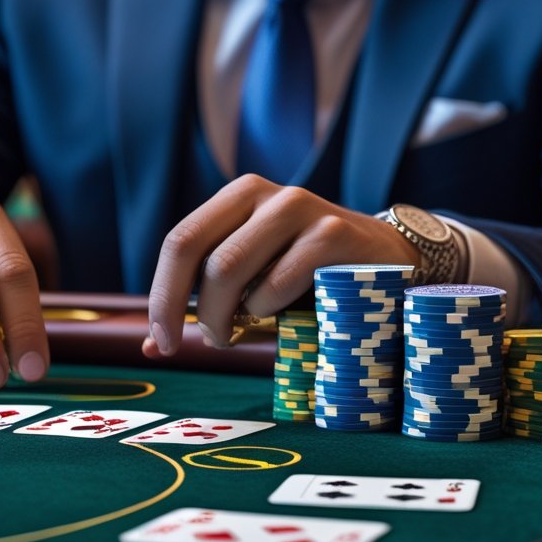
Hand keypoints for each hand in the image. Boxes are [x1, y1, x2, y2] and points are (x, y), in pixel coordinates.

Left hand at [142, 175, 419, 356]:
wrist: (392, 263)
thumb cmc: (311, 276)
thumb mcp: (256, 278)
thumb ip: (204, 301)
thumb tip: (149, 347)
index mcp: (239, 196)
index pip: (181, 240)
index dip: (162, 295)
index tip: (160, 342)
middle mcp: (267, 193)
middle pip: (200, 255)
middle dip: (191, 310)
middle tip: (206, 343)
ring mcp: (302, 207)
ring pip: (230, 269)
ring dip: (228, 316)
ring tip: (241, 331)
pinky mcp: (334, 232)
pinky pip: (276, 282)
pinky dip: (269, 311)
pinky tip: (285, 315)